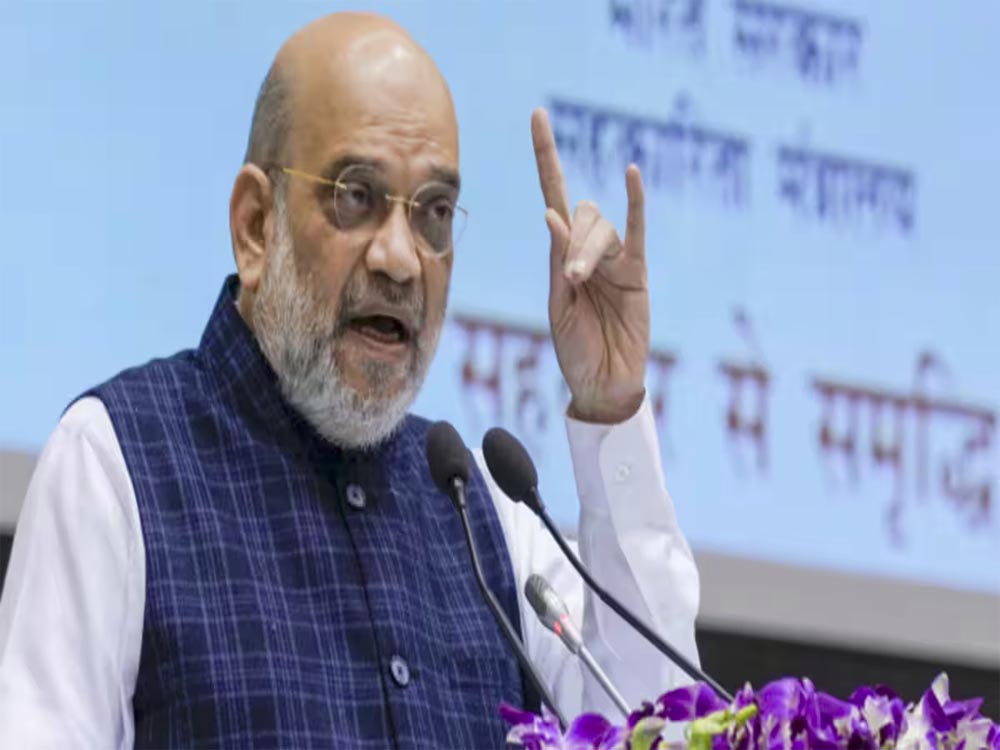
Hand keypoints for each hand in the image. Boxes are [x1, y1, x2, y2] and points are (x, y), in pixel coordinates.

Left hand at [531, 108, 649, 423]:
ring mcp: (615, 260)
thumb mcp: (559, 307)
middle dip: (575, 243)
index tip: (538, 114)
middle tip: (574, 281)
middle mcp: (588, 250)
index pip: (553, 195)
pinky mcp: (638, 274)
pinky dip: (635, 204)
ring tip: (583, 284)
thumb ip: (558, 263)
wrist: (602, 383)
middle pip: (582, 214)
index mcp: (561, 256)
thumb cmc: (576, 349)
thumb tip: (552, 215)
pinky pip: (637, 232)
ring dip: (589, 250)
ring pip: (602, 228)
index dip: (546, 156)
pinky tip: (631, 175)